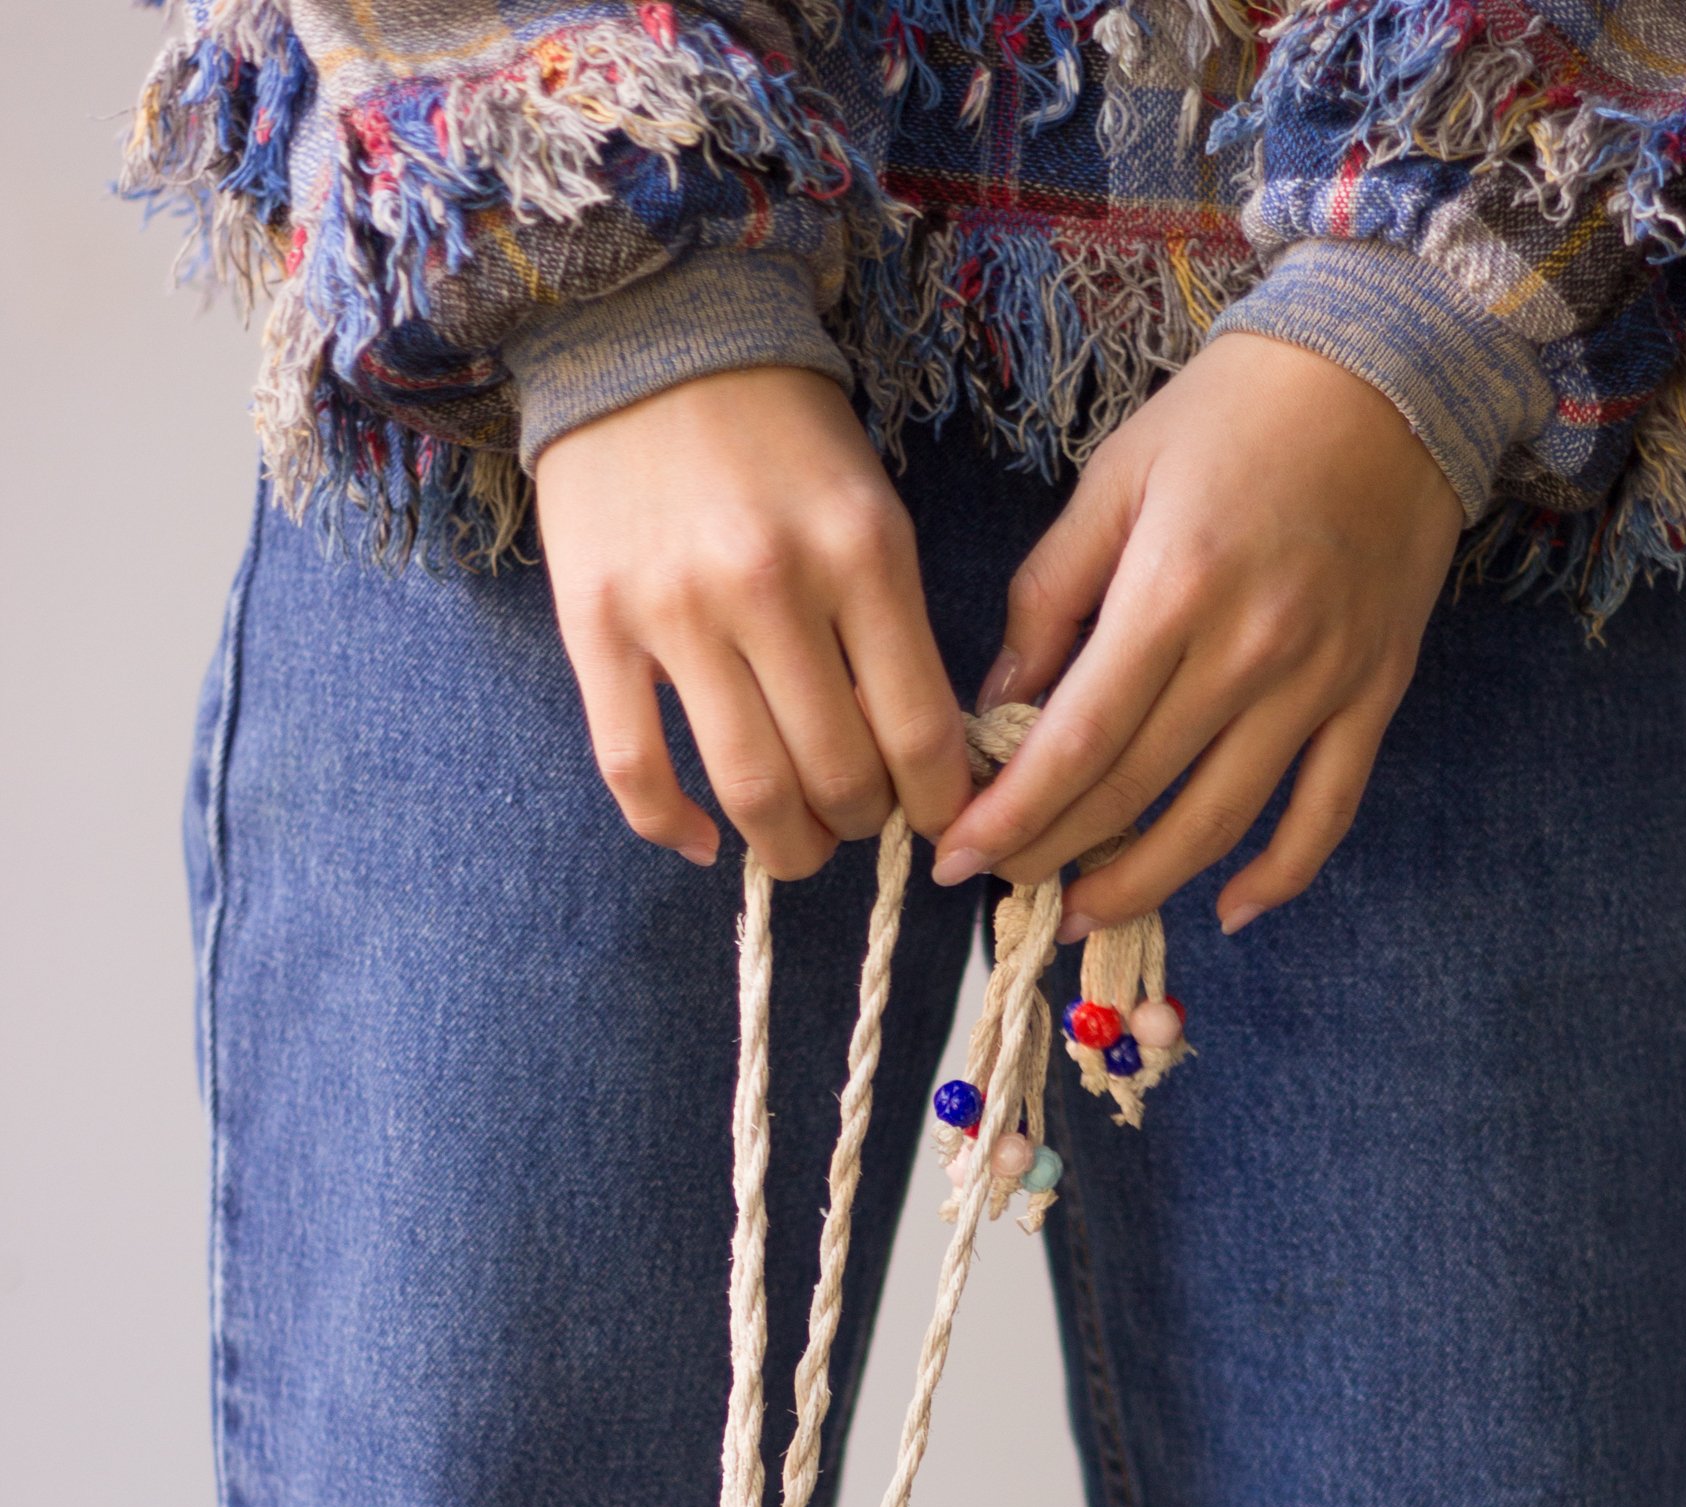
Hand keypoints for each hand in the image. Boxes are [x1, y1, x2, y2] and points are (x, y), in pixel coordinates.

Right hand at [533, 367, 973, 876]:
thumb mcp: (870, 512)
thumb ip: (892, 629)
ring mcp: (676, 609)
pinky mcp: (596, 625)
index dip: (940, 806)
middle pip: (839, 777)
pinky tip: (705, 841)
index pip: (921, 732)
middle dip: (861, 825)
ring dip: (786, 844)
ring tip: (796, 840)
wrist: (646, 334)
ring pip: (750, 790)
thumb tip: (919, 763)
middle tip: (857, 816)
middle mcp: (771, 585)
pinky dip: (674, 828)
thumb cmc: (778, 436)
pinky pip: (635, 768)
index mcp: (862, 554)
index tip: (940, 823)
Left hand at [932, 333, 1463, 934]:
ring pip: (1219, 822)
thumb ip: (1050, 594)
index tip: (960, 860)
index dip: (1013, 814)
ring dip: (1143, 885)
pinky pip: (1326, 813)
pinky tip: (1226, 911)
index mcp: (1172, 591)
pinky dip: (1279, 876)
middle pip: (1135, 793)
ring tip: (1084, 914)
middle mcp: (1249, 652)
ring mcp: (1319, 682)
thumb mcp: (1116, 476)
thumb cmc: (1236, 414)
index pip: (1077, 739)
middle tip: (1005, 884)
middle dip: (1055, 853)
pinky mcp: (1373, 695)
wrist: (1390, 370)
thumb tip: (1000, 704)